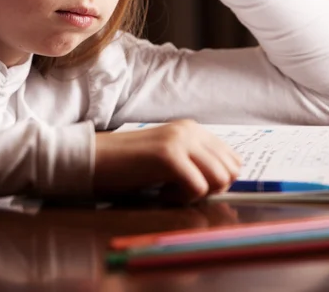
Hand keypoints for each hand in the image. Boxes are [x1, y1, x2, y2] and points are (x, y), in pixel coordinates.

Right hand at [94, 119, 241, 203]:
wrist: (95, 159)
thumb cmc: (130, 165)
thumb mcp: (170, 157)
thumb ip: (196, 161)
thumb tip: (226, 181)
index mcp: (192, 129)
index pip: (233, 159)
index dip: (220, 181)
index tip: (195, 187)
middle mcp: (190, 130)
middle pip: (231, 170)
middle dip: (213, 189)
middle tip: (183, 192)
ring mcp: (179, 140)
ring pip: (219, 178)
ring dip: (199, 194)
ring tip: (171, 192)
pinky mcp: (168, 156)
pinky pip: (197, 188)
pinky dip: (183, 199)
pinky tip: (161, 193)